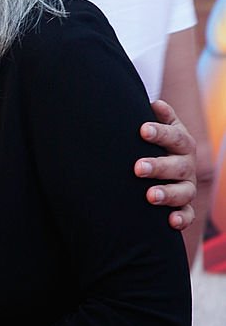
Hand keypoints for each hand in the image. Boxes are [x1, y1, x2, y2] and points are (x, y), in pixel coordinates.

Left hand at [134, 100, 196, 230]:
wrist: (160, 166)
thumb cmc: (151, 143)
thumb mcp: (156, 129)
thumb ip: (159, 119)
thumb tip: (156, 104)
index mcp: (181, 143)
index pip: (174, 136)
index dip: (160, 133)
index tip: (143, 130)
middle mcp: (186, 164)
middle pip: (177, 165)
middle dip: (158, 166)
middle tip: (138, 167)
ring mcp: (186, 186)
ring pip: (183, 191)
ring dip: (167, 194)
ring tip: (150, 196)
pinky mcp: (184, 206)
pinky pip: (188, 214)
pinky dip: (181, 218)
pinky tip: (170, 221)